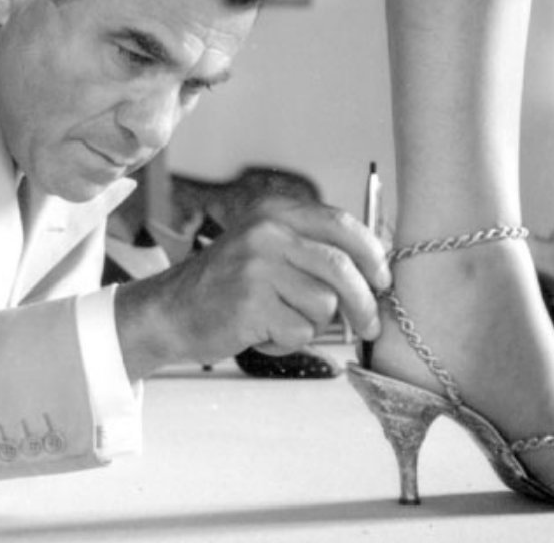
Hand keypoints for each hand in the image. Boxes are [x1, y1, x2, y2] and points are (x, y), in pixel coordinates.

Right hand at [113, 196, 389, 379]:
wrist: (170, 311)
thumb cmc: (227, 286)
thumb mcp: (267, 249)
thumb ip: (313, 251)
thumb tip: (377, 272)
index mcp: (275, 212)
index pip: (342, 225)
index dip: (372, 255)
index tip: (384, 280)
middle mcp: (267, 232)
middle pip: (341, 269)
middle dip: (364, 303)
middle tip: (368, 324)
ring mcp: (257, 266)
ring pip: (324, 305)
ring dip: (310, 324)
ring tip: (278, 319)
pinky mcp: (250, 302)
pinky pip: (299, 331)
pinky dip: (288, 341)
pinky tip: (261, 331)